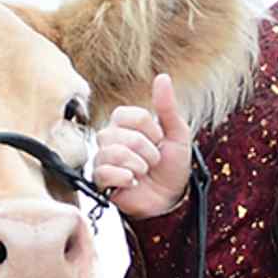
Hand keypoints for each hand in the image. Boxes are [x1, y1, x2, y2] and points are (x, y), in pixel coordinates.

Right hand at [89, 73, 194, 219]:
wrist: (170, 200)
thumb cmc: (172, 167)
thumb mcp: (177, 134)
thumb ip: (167, 107)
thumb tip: (162, 77)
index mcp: (125, 124)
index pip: (128, 115)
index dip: (150, 130)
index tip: (159, 141)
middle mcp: (110, 139)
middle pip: (120, 134)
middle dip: (146, 150)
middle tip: (153, 161)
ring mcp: (103, 159)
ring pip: (112, 153)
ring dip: (138, 165)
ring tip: (144, 172)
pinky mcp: (100, 181)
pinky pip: (104, 172)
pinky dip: (125, 178)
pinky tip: (133, 182)